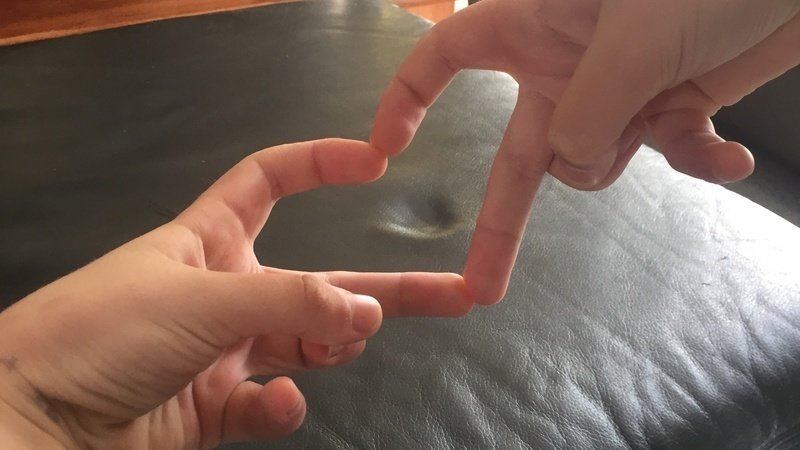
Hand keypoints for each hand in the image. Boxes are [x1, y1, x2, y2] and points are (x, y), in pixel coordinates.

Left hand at [0, 139, 469, 448]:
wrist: (34, 423)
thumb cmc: (95, 334)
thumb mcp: (200, 299)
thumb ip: (289, 302)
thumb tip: (365, 310)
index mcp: (209, 241)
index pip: (271, 182)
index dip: (319, 164)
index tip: (374, 161)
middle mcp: (224, 293)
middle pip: (320, 281)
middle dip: (384, 289)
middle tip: (453, 294)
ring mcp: (223, 353)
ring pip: (307, 343)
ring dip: (336, 342)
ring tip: (346, 341)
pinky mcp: (216, 408)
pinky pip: (271, 403)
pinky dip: (281, 407)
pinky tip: (275, 403)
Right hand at [371, 0, 799, 303]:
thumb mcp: (634, 36)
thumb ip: (586, 111)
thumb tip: (572, 169)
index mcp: (537, 22)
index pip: (447, 55)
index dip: (406, 95)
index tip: (383, 149)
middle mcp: (569, 63)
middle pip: (516, 154)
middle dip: (501, 224)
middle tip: (482, 286)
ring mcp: (619, 89)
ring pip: (592, 162)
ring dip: (625, 155)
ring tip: (665, 115)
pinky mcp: (670, 106)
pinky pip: (667, 154)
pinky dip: (699, 159)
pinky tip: (728, 155)